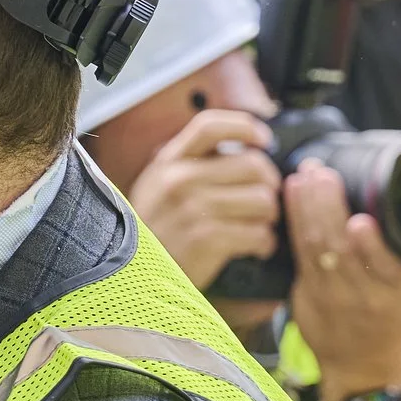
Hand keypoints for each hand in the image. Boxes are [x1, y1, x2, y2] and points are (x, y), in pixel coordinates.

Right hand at [128, 109, 281, 289]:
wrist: (131, 274)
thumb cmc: (153, 231)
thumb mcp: (159, 187)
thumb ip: (191, 165)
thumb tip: (244, 151)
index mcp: (168, 161)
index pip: (211, 125)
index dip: (245, 127)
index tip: (263, 140)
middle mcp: (179, 179)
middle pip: (253, 164)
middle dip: (269, 184)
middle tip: (265, 200)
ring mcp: (193, 208)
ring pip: (262, 200)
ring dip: (268, 217)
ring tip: (257, 226)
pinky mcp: (207, 238)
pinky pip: (258, 234)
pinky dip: (264, 243)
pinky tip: (254, 247)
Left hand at [283, 162, 400, 400]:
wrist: (362, 363)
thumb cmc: (393, 314)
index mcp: (399, 291)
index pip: (387, 267)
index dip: (372, 245)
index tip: (361, 220)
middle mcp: (365, 294)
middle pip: (342, 250)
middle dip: (328, 208)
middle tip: (322, 174)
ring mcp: (331, 293)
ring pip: (315, 248)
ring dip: (306, 208)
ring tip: (305, 177)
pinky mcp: (305, 290)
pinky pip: (298, 252)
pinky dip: (293, 221)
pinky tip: (291, 194)